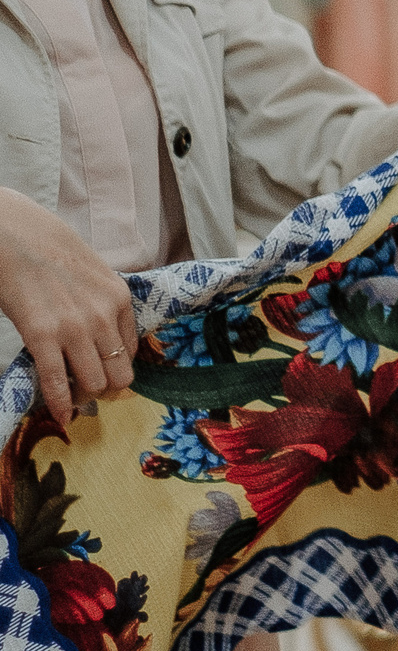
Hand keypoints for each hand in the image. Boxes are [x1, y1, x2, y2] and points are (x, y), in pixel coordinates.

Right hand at [0, 190, 136, 425]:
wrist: (14, 234)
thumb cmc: (49, 249)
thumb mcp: (93, 274)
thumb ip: (101, 305)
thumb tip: (100, 338)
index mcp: (119, 300)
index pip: (130, 352)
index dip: (115, 368)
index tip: (101, 374)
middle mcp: (104, 317)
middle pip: (119, 375)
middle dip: (105, 389)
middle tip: (87, 391)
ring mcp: (74, 328)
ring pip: (94, 384)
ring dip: (82, 397)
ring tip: (71, 398)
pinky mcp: (42, 336)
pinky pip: (57, 382)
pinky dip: (58, 404)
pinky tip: (58, 416)